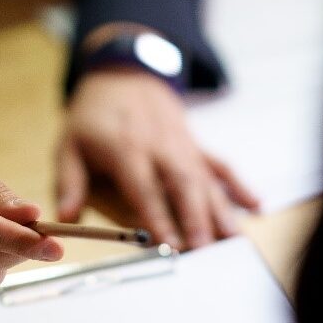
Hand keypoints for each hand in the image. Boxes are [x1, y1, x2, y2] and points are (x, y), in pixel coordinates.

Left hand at [57, 68, 258, 249]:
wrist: (123, 73)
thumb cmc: (93, 116)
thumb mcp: (69, 144)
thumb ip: (69, 181)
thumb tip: (66, 216)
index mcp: (125, 148)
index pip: (143, 186)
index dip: (156, 215)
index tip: (167, 242)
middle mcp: (159, 146)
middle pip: (182, 183)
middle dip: (196, 217)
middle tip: (205, 249)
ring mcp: (182, 145)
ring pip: (205, 178)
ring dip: (220, 209)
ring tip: (233, 239)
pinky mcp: (195, 144)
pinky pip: (220, 164)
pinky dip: (239, 184)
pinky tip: (255, 205)